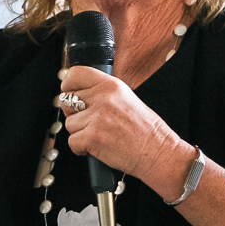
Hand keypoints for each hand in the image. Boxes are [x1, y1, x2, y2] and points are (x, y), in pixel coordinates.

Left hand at [59, 65, 183, 179]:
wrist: (157, 152)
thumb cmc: (146, 130)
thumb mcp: (126, 98)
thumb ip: (103, 93)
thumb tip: (78, 94)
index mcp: (111, 85)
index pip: (75, 74)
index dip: (68, 84)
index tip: (69, 91)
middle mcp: (103, 98)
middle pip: (67, 100)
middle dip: (73, 112)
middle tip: (87, 120)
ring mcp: (97, 118)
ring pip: (69, 124)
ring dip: (80, 132)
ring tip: (99, 135)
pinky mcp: (92, 137)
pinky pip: (72, 142)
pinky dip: (81, 148)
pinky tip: (96, 146)